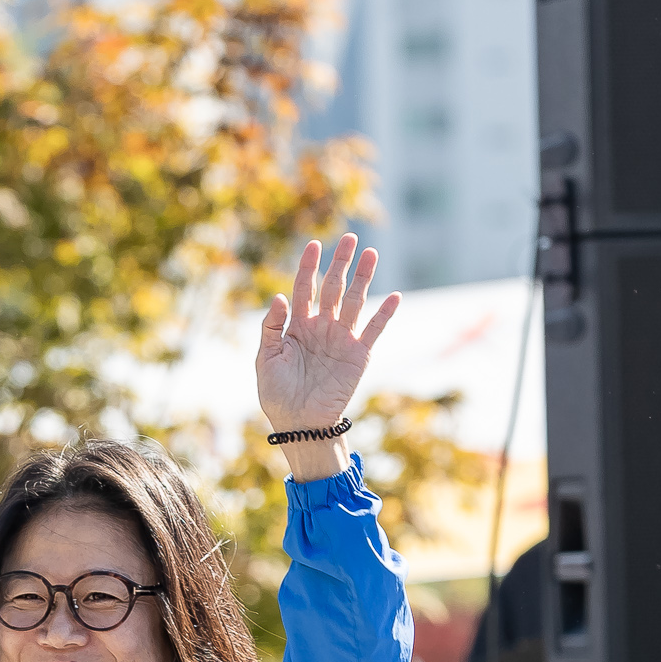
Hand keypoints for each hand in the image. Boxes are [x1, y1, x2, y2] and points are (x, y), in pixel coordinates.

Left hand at [257, 234, 399, 479]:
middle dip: (341, 263)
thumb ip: (271, 327)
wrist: (298, 423)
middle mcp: (322, 327)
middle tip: (350, 238)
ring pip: (355, 301)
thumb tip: (280, 296)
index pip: (305, 288)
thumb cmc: (277, 393)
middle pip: (333, 288)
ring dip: (364, 278)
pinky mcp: (358, 355)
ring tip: (372, 253)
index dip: (309, 266)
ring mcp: (342, 339)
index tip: (313, 244)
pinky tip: (395, 296)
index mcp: (297, 326)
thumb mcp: (265, 358)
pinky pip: (374, 330)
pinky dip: (385, 314)